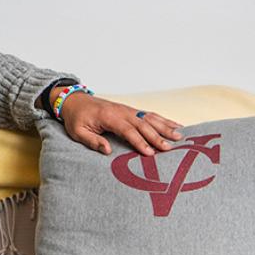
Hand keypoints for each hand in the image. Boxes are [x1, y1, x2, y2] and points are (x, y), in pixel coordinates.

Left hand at [59, 92, 182, 155]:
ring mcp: (128, 109)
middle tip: (170, 148)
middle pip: (143, 124)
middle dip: (157, 136)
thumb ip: (92, 141)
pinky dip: (163, 120)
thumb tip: (107, 151)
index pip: (128, 130)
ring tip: (179, 136)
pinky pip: (149, 114)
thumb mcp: (78, 132)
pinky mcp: (131, 110)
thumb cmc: (76, 118)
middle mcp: (121, 111)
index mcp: (109, 116)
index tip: (150, 153)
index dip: (140, 142)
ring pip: (150, 117)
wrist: (75, 101)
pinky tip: (175, 125)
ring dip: (165, 126)